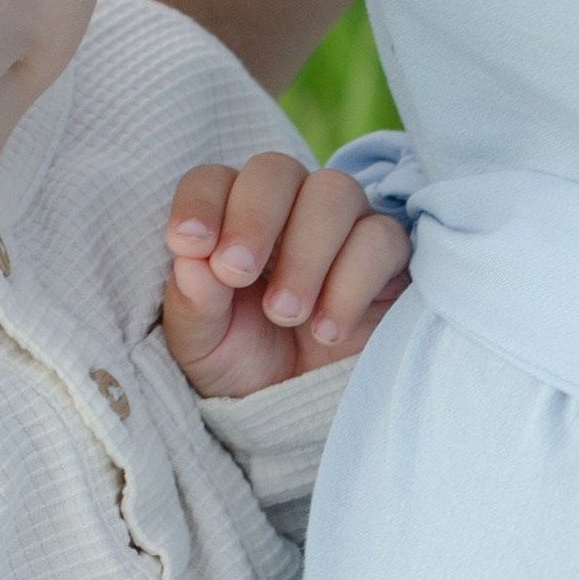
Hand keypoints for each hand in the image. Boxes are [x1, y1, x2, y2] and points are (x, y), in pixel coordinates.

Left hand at [162, 154, 409, 399]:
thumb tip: (191, 262)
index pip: (213, 180)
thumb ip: (192, 304)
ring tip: (284, 314)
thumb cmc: (244, 362)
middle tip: (237, 273)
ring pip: (335, 192)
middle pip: (276, 170)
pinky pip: (382, 238)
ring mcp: (344, 225)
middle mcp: (289, 208)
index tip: (189, 245)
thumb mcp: (202, 346)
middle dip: (254, 218)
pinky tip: (327, 329)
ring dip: (304, 252)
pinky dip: (352, 282)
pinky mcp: (389, 255)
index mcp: (230, 218)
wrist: (299, 409)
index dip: (201, 202)